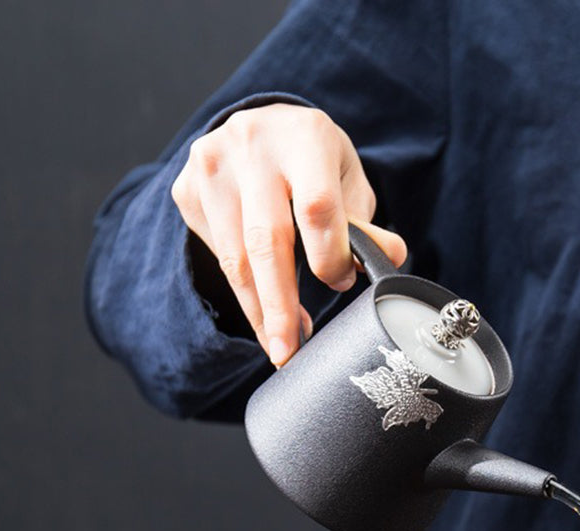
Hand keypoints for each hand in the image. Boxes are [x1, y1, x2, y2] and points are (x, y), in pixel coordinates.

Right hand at [171, 103, 406, 365]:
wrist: (261, 129)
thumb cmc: (313, 162)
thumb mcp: (346, 182)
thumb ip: (362, 224)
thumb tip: (391, 258)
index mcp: (304, 137)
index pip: (316, 207)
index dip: (330, 256)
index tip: (341, 283)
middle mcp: (251, 144)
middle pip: (266, 240)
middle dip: (279, 305)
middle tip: (289, 351)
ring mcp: (212, 166)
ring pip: (235, 257)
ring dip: (260, 311)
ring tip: (281, 345)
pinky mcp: (188, 190)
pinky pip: (217, 255)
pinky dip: (243, 292)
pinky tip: (264, 313)